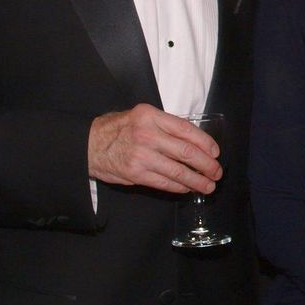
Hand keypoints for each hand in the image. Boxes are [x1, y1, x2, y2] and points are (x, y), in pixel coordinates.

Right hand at [88, 104, 221, 193]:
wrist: (87, 145)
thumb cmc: (118, 129)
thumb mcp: (141, 116)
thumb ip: (164, 125)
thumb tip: (193, 140)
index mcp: (151, 116)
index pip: (186, 129)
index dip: (205, 142)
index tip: (215, 152)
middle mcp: (148, 135)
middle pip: (186, 151)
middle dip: (206, 164)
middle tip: (217, 171)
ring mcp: (141, 155)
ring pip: (177, 170)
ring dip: (197, 180)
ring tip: (208, 185)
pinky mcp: (135, 173)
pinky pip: (163, 182)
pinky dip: (179, 186)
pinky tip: (188, 188)